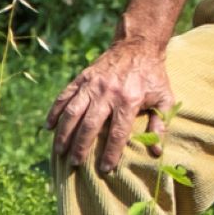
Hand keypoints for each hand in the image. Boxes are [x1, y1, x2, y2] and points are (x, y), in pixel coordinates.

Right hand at [48, 39, 173, 174]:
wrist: (138, 45)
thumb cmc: (153, 75)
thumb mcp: (164, 97)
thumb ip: (161, 123)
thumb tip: (156, 150)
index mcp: (129, 100)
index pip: (117, 133)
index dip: (110, 153)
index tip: (105, 169)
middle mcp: (107, 93)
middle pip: (90, 125)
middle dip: (81, 147)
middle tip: (75, 163)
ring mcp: (92, 84)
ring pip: (72, 112)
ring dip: (64, 133)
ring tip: (59, 151)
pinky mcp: (82, 78)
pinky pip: (64, 96)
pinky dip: (54, 111)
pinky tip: (49, 127)